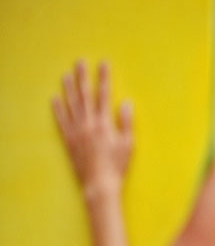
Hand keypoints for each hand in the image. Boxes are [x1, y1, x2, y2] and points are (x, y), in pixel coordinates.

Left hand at [52, 61, 133, 198]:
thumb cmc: (117, 165)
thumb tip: (126, 102)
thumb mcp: (128, 144)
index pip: (104, 94)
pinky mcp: (68, 140)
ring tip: (67, 75)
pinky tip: (55, 98)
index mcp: (104, 123)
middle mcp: (88, 123)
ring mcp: (76, 131)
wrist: (99, 184)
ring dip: (69, 88)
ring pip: (71, 104)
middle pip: (85, 95)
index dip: (104, 78)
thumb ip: (126, 122)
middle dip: (83, 76)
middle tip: (80, 62)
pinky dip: (58, 109)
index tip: (104, 64)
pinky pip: (61, 120)